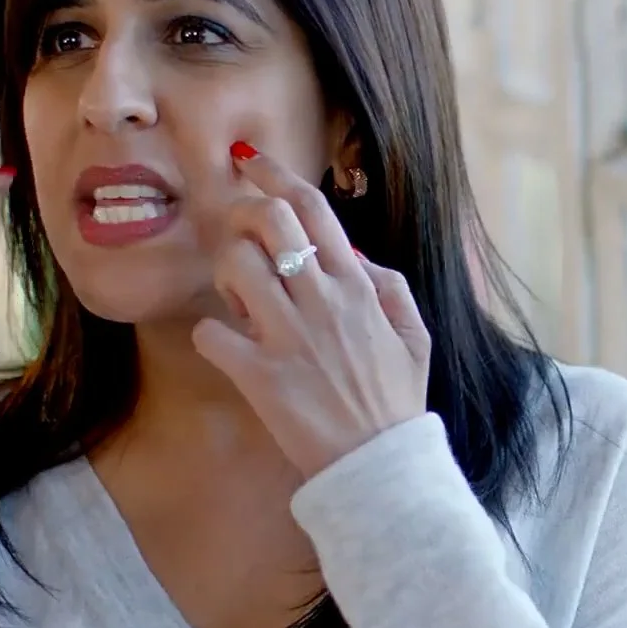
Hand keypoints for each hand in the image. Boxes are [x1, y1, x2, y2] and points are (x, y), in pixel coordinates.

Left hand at [191, 144, 430, 478]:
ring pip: (234, 265)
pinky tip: (228, 345)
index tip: (249, 161)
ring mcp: (288, 337)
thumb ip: (389, 287)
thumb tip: (354, 256)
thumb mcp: (414, 336)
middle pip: (267, 220)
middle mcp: (322, 301)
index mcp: (358, 286)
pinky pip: (212, 332)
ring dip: (225, 271)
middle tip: (237, 234)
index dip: (274, 173)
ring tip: (238, 296)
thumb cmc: (396, 402)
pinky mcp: (259, 375)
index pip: (312, 207)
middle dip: (241, 213)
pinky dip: (212, 333)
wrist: (380, 467)